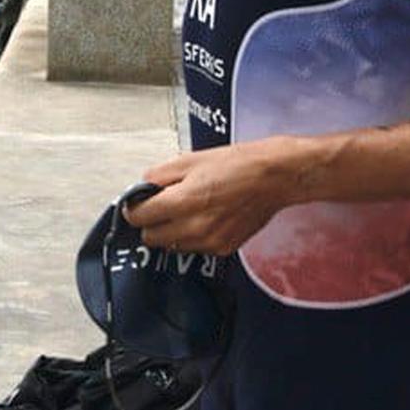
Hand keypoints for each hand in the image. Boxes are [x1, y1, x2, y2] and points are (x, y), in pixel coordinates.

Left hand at [121, 137, 311, 254]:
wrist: (275, 178)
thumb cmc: (237, 164)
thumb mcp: (189, 159)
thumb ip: (158, 176)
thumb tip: (142, 188)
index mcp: (184, 201)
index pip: (139, 218)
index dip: (134, 209)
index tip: (136, 203)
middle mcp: (195, 227)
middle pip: (150, 238)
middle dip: (150, 222)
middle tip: (159, 205)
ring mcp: (210, 242)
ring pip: (171, 246)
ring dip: (169, 231)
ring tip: (185, 210)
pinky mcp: (224, 249)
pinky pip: (193, 248)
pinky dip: (190, 237)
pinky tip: (203, 218)